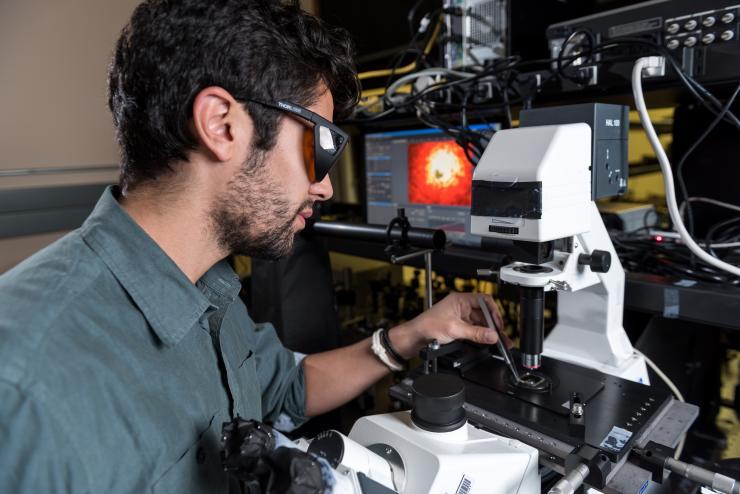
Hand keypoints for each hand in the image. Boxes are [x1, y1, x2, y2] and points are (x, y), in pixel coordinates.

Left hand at [389, 293, 507, 359]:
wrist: (416, 337)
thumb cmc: (428, 326)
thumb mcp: (455, 329)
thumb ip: (475, 333)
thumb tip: (492, 335)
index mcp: (460, 300)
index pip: (484, 301)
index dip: (493, 312)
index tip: (498, 324)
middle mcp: (461, 307)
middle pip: (484, 314)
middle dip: (492, 325)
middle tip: (500, 336)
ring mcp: (460, 317)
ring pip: (480, 323)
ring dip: (487, 332)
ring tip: (497, 342)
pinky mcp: (458, 327)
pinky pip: (474, 330)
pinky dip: (480, 337)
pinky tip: (485, 343)